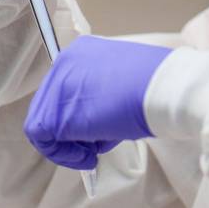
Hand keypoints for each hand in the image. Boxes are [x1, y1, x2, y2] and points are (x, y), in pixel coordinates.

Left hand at [23, 37, 173, 169]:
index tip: (92, 130)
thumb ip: (101, 93)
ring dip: (67, 145)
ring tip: (94, 151)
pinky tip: (88, 157)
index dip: (75, 115)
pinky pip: (43, 139)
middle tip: (91, 146)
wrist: (165, 89)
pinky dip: (63, 154)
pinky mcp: (56, 115)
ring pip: (43, 123)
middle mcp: (63, 64)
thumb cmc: (157, 86)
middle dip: (68, 132)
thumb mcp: (124, 80)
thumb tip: (93, 119)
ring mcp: (57, 88)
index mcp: (81, 51)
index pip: (64, 89)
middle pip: (49, 106)